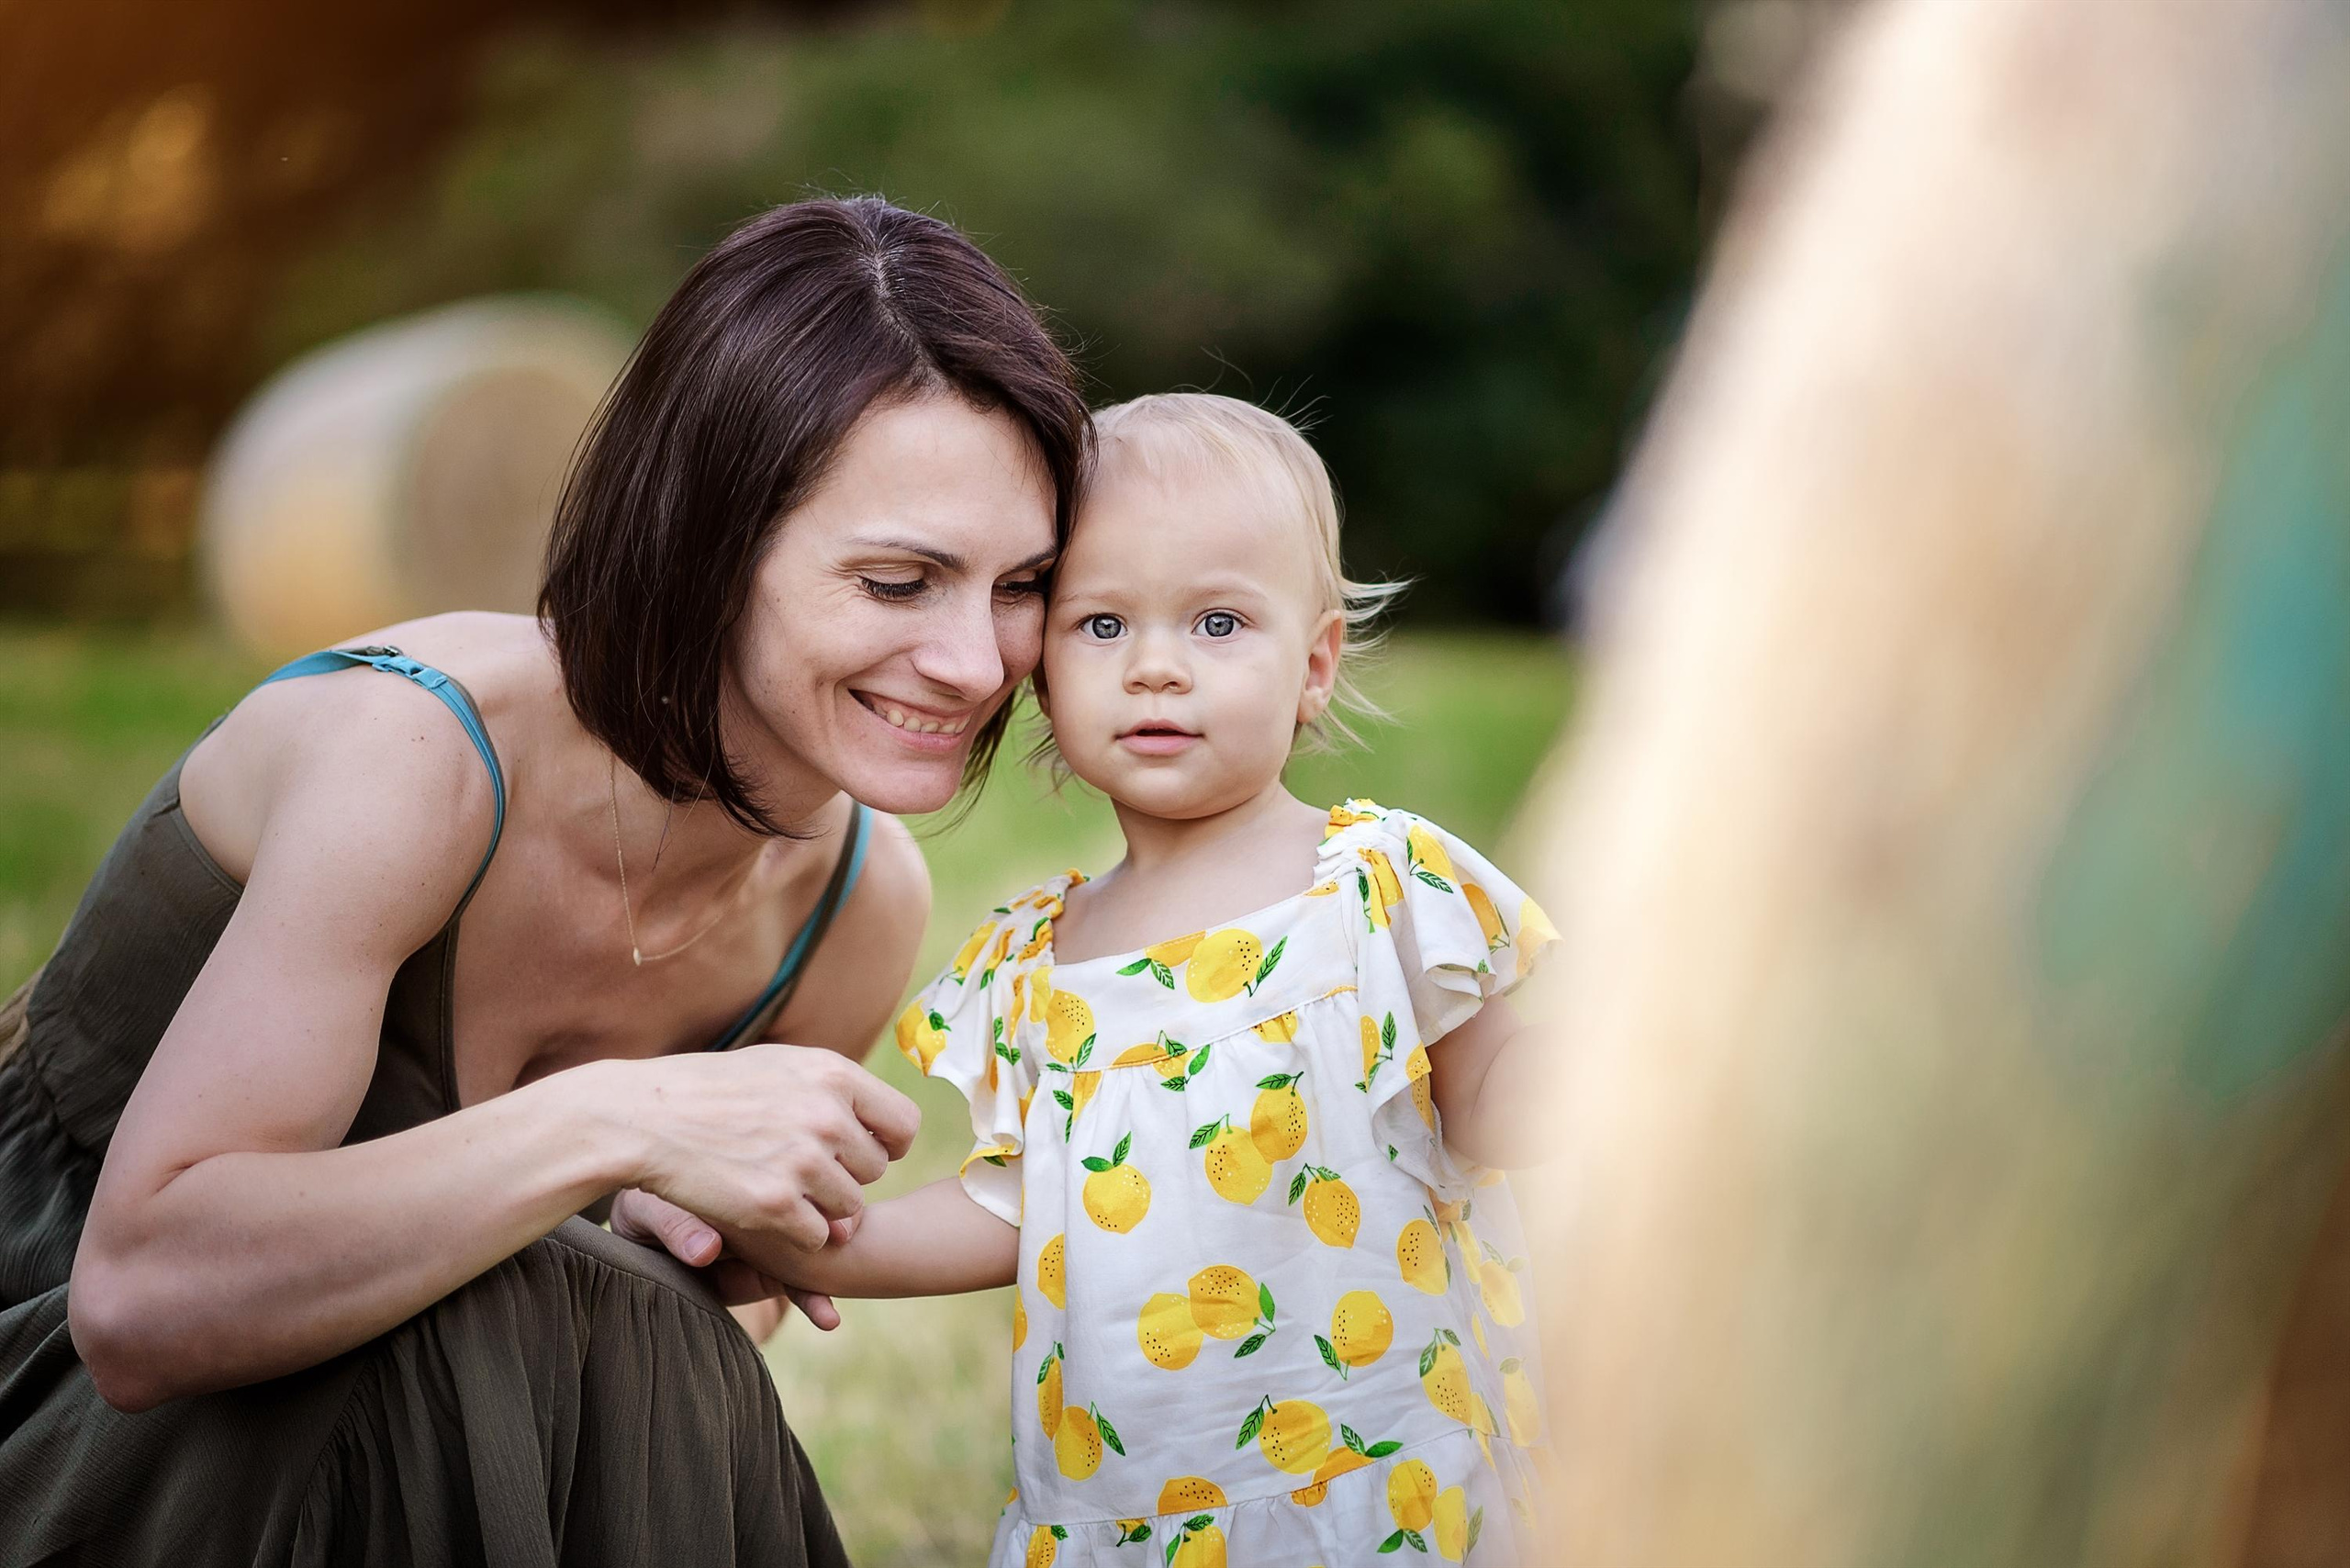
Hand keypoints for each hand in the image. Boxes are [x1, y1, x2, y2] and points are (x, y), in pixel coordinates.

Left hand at [609, 1187, 859, 1329]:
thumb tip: (707, 1250)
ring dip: (832, 1264)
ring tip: (836, 1292)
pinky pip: (801, 1284)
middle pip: (820, 1205)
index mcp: (748, 1170)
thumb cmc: (645, 1215)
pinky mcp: (775, 1270)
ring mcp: (780, 1234)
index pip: (791, 1173)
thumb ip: (675, 1227)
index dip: (814, 1188)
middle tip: (842, 1237)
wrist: (644, 1237)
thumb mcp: (648, 1214)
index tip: (828, 1215)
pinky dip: (815, 1300)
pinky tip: (828, 1319)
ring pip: (821, 1244)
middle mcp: (771, 1198)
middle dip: (836, 1222)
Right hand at [612, 1042, 915, 1282]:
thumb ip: (836, 1095)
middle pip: (875, 1172)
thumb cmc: (714, 1090)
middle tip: (799, 1168)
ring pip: (849, 1209)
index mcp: (833, 1074)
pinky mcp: (774, 1204)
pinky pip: (817, 1236)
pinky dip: (795, 1234)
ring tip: (777, 1186)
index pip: (904, 1125)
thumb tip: (889, 1141)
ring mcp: (801, 1161)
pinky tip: (762, 1210)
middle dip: (845, 1176)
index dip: (887, 1145)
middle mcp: (825, 1115)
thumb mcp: (781, 1066)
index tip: (859, 1152)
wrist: (644, 1116)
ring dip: (820, 1208)